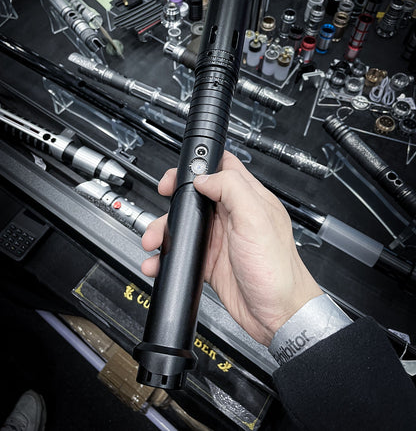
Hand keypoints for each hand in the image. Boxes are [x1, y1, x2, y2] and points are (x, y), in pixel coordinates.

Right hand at [141, 151, 321, 345]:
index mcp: (249, 199)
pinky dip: (166, 256)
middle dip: (174, 198)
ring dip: (164, 230)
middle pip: (197, 194)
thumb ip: (231, 189)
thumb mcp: (256, 219)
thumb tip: (204, 177)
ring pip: (185, 223)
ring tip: (152, 240)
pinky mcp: (211, 260)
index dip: (200, 165)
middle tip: (162, 200)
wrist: (277, 314)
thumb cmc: (277, 269)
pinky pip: (184, 251)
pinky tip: (158, 262)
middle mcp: (234, 215)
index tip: (180, 174)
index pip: (224, 168)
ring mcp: (221, 238)